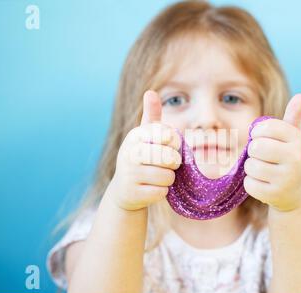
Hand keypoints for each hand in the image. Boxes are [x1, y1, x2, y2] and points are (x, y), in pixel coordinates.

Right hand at [108, 90, 181, 210]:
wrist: (125, 190)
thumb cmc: (141, 158)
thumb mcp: (145, 136)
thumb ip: (151, 115)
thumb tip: (150, 92)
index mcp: (135, 136)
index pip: (168, 136)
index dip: (175, 143)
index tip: (170, 146)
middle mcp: (129, 153)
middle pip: (170, 158)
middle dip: (173, 163)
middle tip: (166, 164)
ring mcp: (130, 175)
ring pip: (168, 177)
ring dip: (168, 178)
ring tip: (157, 176)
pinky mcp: (134, 193)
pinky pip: (162, 192)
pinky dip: (161, 192)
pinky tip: (150, 188)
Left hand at [244, 94, 300, 211]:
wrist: (296, 194)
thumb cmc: (289, 159)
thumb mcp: (293, 138)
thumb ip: (293, 117)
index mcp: (299, 140)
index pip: (266, 127)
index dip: (257, 132)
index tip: (262, 138)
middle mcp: (296, 158)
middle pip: (256, 147)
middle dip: (253, 151)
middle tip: (262, 157)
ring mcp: (286, 178)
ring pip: (250, 166)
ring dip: (251, 168)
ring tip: (265, 171)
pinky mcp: (274, 195)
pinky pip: (249, 184)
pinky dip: (251, 184)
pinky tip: (264, 184)